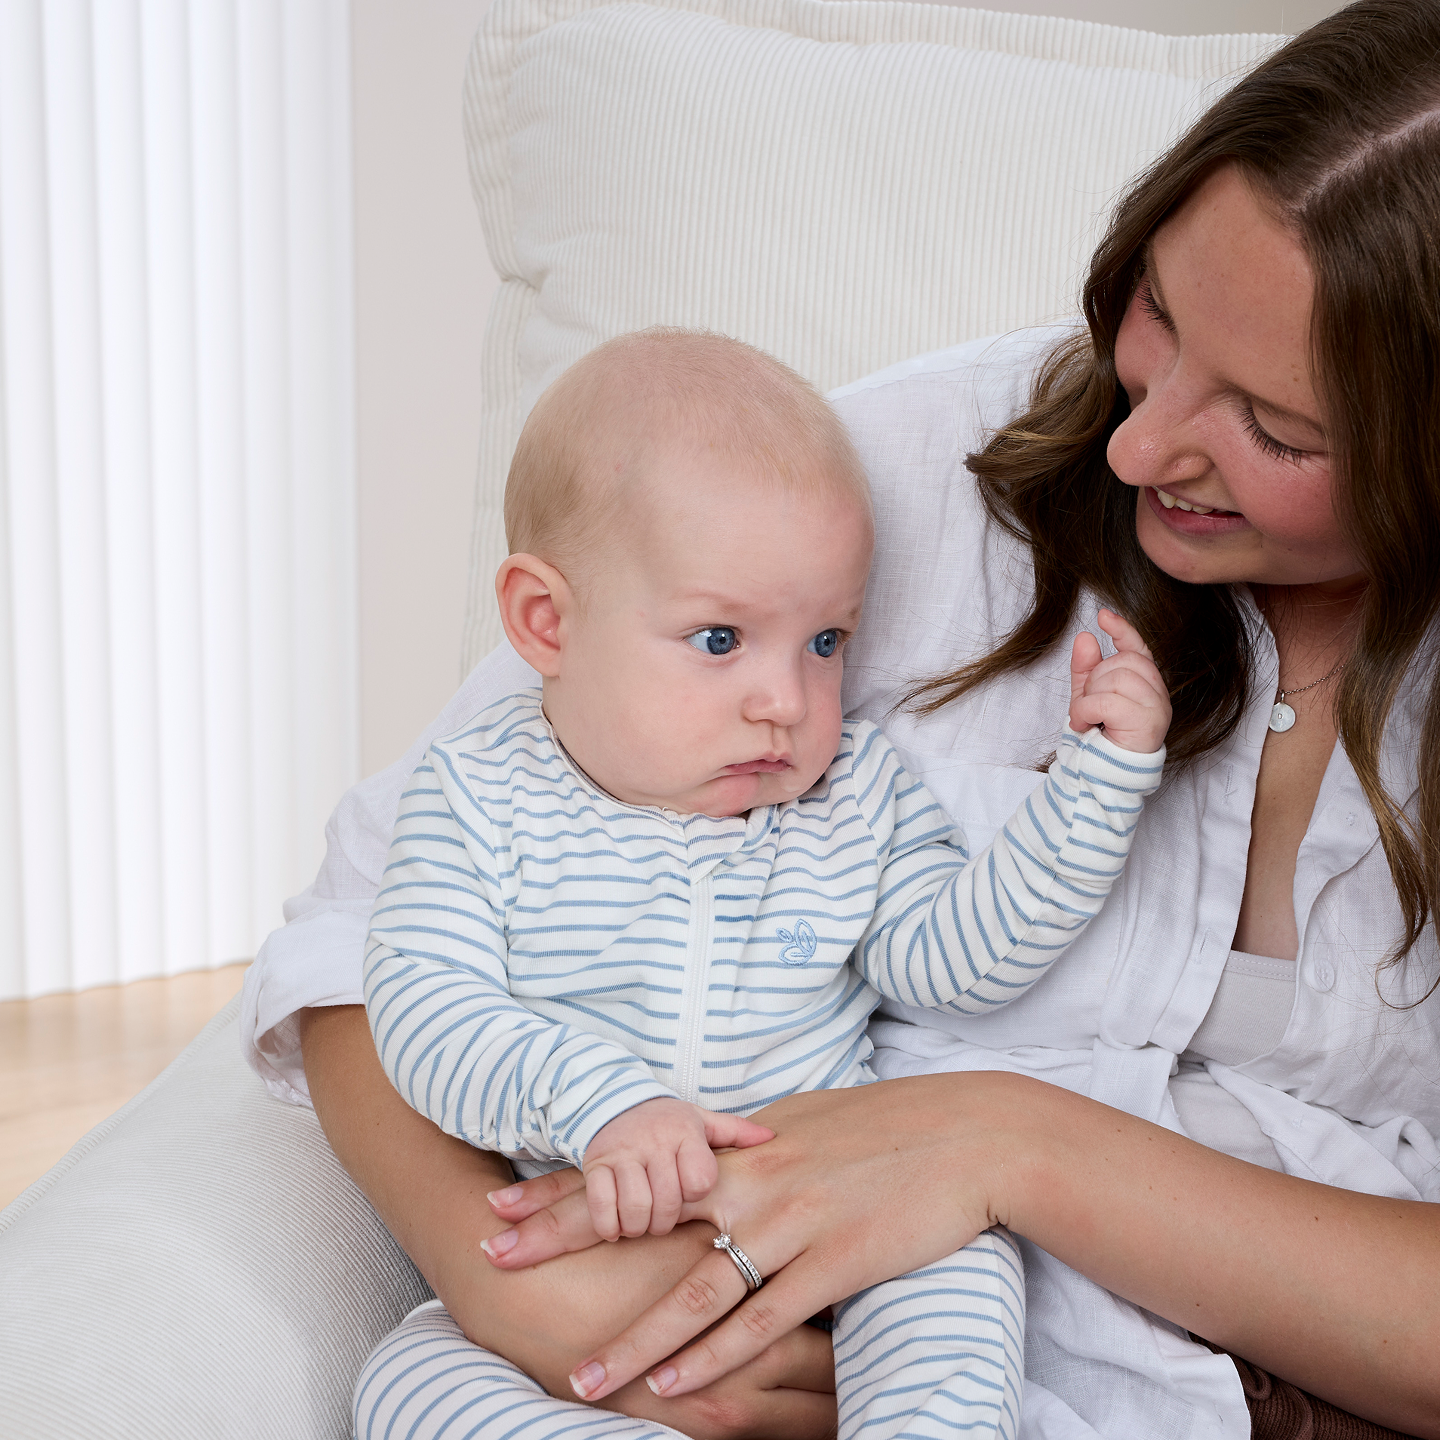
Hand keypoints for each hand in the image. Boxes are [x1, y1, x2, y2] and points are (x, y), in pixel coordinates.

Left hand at [484, 1077, 1021, 1400]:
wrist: (968, 1134)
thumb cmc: (886, 1125)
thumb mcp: (803, 1123)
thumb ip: (746, 1148)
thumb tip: (702, 1159)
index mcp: (741, 1146)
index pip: (637, 1166)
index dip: (568, 1185)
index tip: (508, 1203)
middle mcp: (753, 1180)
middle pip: (642, 1215)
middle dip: (565, 1240)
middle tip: (498, 1262)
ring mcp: (791, 1222)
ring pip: (695, 1289)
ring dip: (634, 1338)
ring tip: (582, 1378)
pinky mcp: (833, 1262)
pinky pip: (762, 1319)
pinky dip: (714, 1354)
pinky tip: (673, 1382)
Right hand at [582, 1098, 773, 1241]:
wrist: (614, 1102)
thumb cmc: (666, 1121)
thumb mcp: (701, 1120)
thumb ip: (735, 1131)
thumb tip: (772, 1138)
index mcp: (684, 1132)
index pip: (700, 1181)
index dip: (695, 1194)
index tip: (688, 1192)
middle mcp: (653, 1141)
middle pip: (667, 1202)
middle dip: (665, 1221)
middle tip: (663, 1220)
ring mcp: (622, 1153)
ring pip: (636, 1207)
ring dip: (639, 1226)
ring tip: (642, 1223)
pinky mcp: (596, 1164)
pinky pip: (602, 1205)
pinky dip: (610, 1224)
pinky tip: (617, 1226)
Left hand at [1069, 608, 1170, 752]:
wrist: (1106, 773)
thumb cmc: (1101, 736)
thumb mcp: (1087, 696)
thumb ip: (1086, 669)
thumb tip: (1085, 637)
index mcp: (1146, 684)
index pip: (1139, 648)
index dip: (1123, 630)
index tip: (1103, 616)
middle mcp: (1157, 692)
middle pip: (1123, 661)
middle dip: (1095, 679)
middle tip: (1088, 705)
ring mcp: (1157, 706)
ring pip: (1116, 678)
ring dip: (1089, 697)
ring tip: (1086, 717)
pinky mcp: (1149, 721)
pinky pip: (1107, 701)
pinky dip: (1086, 710)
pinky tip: (1085, 724)